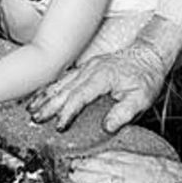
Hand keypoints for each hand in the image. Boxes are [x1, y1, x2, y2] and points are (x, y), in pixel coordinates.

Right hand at [28, 43, 167, 132]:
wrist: (149, 55)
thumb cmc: (146, 77)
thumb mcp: (142, 98)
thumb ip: (124, 113)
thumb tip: (107, 127)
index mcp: (103, 76)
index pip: (79, 96)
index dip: (67, 112)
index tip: (59, 126)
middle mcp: (91, 69)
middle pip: (64, 89)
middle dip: (48, 105)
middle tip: (35, 118)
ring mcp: (87, 67)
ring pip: (61, 81)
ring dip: (45, 95)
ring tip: (31, 107)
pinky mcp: (86, 67)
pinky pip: (64, 77)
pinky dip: (51, 87)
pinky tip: (43, 95)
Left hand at [69, 151, 181, 182]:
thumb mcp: (177, 170)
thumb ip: (165, 169)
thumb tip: (165, 171)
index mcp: (145, 162)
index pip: (117, 156)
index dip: (103, 157)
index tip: (95, 157)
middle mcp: (132, 172)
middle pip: (102, 164)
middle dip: (86, 164)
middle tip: (75, 164)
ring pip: (96, 178)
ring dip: (81, 177)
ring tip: (71, 176)